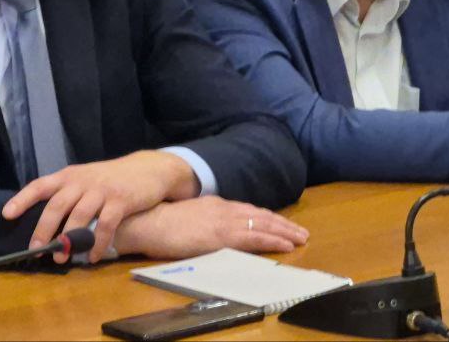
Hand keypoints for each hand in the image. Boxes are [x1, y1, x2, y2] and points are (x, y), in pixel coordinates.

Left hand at [2, 150, 198, 262]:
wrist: (147, 169)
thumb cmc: (111, 178)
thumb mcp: (86, 179)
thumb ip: (67, 195)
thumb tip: (44, 222)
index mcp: (69, 176)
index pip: (40, 185)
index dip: (22, 199)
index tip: (6, 215)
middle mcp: (82, 181)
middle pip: (57, 205)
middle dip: (44, 230)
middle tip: (36, 250)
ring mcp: (102, 190)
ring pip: (79, 216)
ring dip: (69, 240)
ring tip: (62, 258)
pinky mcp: (121, 201)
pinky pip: (105, 225)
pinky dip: (97, 244)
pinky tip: (93, 257)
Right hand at [113, 196, 308, 259]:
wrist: (148, 222)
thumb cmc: (160, 222)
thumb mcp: (187, 216)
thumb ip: (203, 218)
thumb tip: (210, 226)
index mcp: (215, 204)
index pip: (247, 209)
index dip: (266, 216)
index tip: (280, 223)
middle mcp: (224, 209)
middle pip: (260, 214)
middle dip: (282, 223)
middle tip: (300, 231)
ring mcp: (224, 221)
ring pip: (263, 224)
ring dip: (284, 232)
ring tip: (300, 238)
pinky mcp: (222, 236)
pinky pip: (255, 237)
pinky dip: (273, 240)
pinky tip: (286, 244)